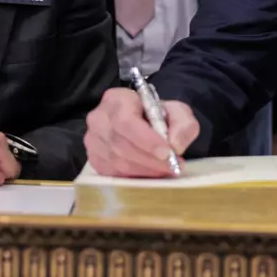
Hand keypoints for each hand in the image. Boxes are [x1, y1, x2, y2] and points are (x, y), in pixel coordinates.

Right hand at [84, 87, 199, 177]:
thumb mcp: (178, 112)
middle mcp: (99, 118)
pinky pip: (113, 173)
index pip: (126, 121)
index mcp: (117, 99)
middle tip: (172, 166)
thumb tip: (175, 145)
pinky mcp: (94, 159)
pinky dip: (135, 176)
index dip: (146, 140)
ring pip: (117, 161)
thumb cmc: (158, 116)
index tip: (167, 152)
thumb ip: (183, 124)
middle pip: (120, 144)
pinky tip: (151, 174)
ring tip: (166, 170)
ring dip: (145, 170)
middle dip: (149, 159)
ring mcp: (93, 140)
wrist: (144, 123)